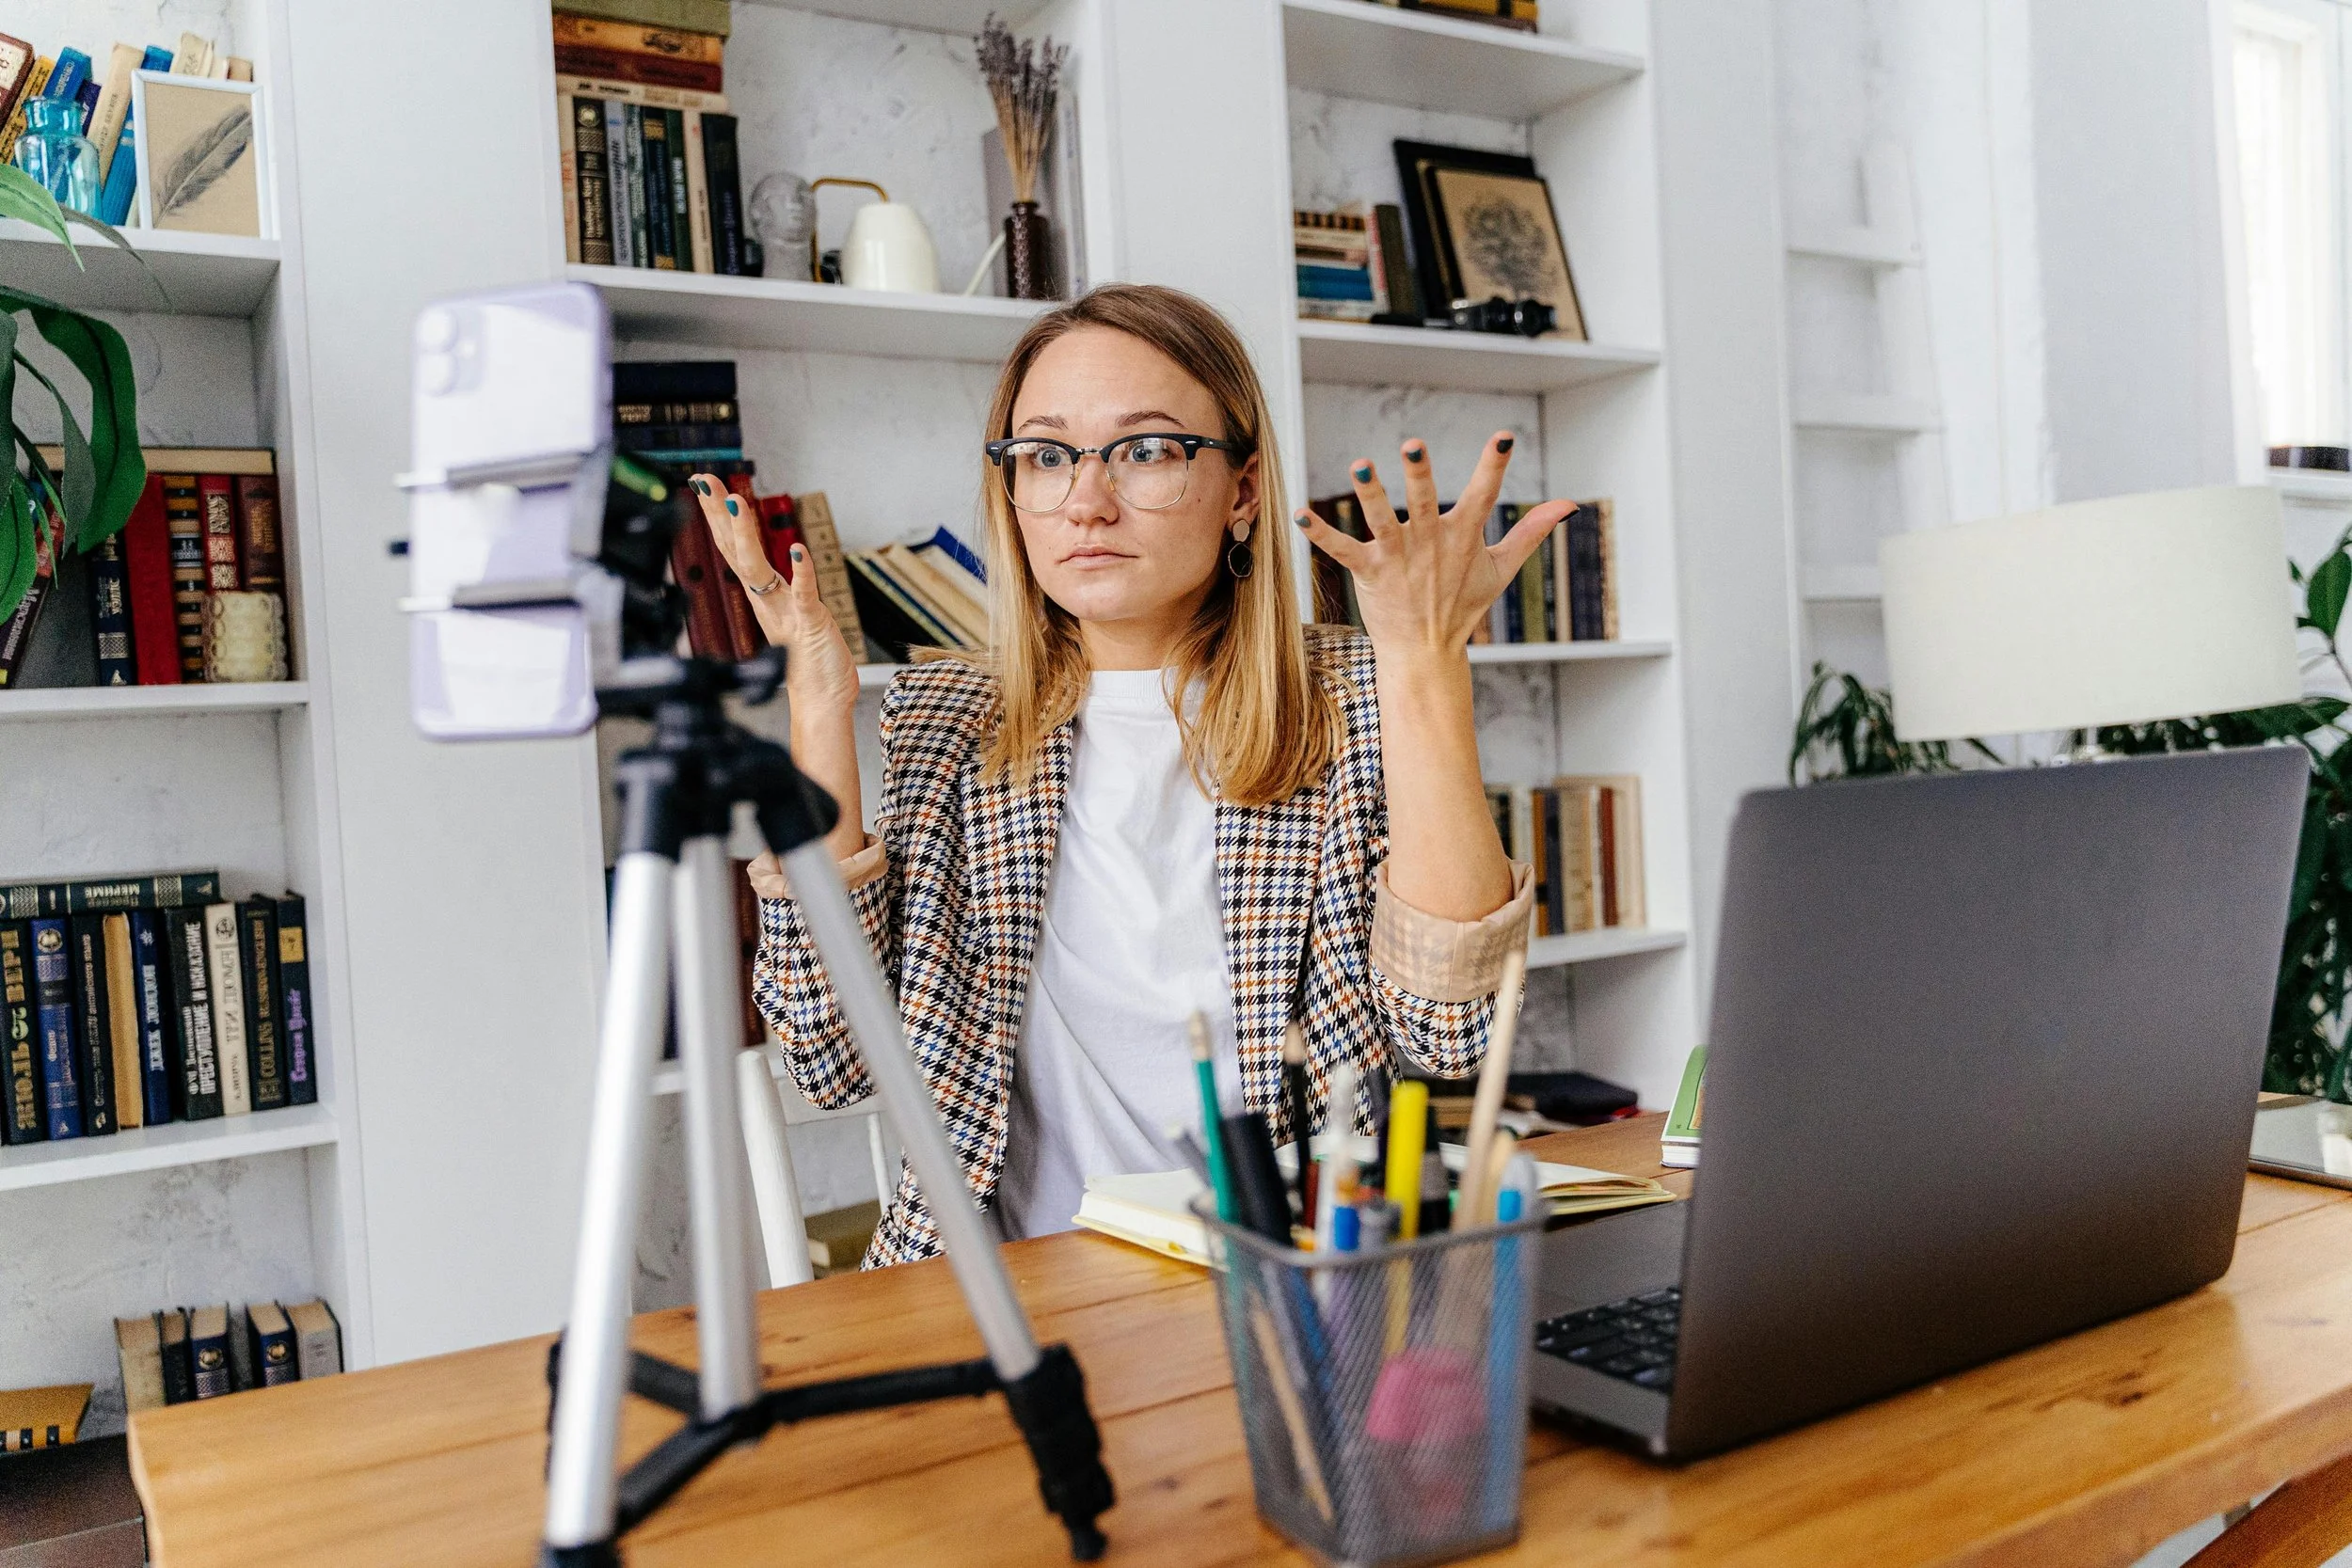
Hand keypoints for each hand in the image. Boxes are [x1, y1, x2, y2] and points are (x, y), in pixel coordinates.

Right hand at [689, 475, 860, 722]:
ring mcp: (784, 610)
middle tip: (704, 480)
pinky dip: (801, 573)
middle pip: (734, 550)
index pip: (732, 547)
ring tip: (736, 503)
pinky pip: (802, 594)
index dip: (717, 515)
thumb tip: (772, 559)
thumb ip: (777, 587)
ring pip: (757, 569)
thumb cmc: (807, 658)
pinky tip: (797, 551)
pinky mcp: (809, 623)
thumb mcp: (786, 612)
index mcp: (760, 593)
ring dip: (746, 537)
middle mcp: (766, 599)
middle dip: (718, 514)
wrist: (821, 699)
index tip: (703, 482)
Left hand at [1292, 433, 1571, 657]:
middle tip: (1413, 445)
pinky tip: (1297, 514)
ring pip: (1382, 520)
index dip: (1493, 466)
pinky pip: (1341, 550)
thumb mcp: (1501, 568)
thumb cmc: (1462, 605)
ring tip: (1360, 465)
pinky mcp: (1369, 572)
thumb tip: (1570, 505)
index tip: (1503, 437)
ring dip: (1370, 494)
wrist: (1426, 651)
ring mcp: (1398, 558)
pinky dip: (1319, 534)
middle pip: (1424, 501)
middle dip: (1420, 474)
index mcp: (1463, 536)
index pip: (1483, 494)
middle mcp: (1430, 542)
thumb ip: (1532, 532)